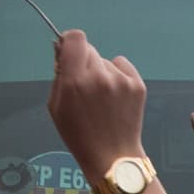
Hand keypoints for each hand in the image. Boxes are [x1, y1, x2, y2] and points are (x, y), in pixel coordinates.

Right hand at [48, 30, 147, 178]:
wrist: (112, 155)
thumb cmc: (79, 134)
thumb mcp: (56, 107)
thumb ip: (58, 76)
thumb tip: (62, 50)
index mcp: (74, 82)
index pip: (75, 38)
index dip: (70, 42)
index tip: (69, 51)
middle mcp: (99, 77)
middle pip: (89, 50)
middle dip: (84, 63)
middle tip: (84, 85)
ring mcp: (120, 80)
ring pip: (105, 62)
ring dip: (101, 73)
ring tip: (102, 99)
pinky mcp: (137, 85)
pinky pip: (122, 66)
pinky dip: (117, 75)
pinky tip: (115, 97)